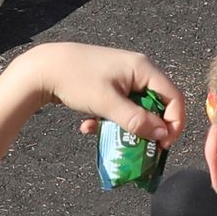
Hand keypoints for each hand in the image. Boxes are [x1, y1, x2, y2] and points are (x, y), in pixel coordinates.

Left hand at [14, 42, 183, 142]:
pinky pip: (119, 106)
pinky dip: (108, 119)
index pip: (174, 97)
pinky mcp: (108, 84)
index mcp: (143, 68)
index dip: (174, 123)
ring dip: (123, 125)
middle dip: (146, 127)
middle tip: (137, 147)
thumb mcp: (107, 104)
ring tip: (105, 135)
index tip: (163, 145)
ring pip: (135, 108)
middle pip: (156, 104)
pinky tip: (88, 125)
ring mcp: (122, 76)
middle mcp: (137, 70)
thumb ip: (137, 120)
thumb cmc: (76, 80)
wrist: (42, 69)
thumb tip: (163, 135)